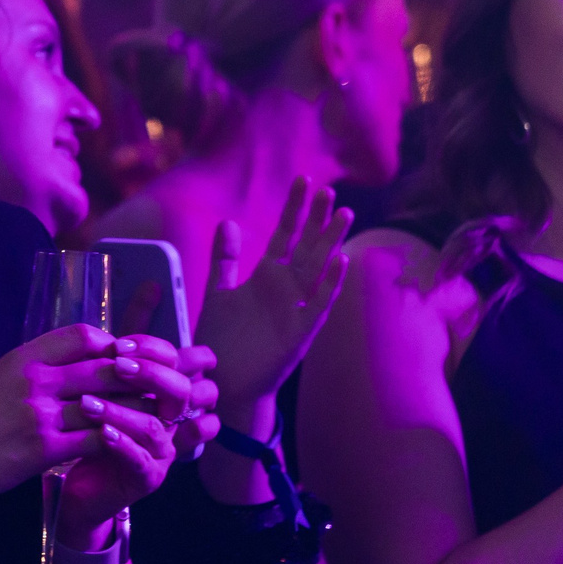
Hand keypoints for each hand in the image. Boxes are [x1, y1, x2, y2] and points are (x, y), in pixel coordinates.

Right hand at [0, 326, 207, 532]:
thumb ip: (26, 367)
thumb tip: (57, 359)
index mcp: (21, 358)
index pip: (81, 335)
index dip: (111, 344)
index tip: (123, 358)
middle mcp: (33, 380)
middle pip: (104, 367)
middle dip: (135, 376)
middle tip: (156, 386)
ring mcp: (39, 414)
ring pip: (108, 404)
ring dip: (135, 411)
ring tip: (154, 417)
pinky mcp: (43, 449)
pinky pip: (95, 439)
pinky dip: (117, 441)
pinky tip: (129, 445)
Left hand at [59, 332, 212, 535]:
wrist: (76, 481)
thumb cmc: (91, 425)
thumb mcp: (104, 382)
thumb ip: (123, 346)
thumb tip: (152, 289)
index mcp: (165, 392)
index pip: (179, 362)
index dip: (154, 350)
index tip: (120, 345)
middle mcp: (172, 419)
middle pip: (182, 391)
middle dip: (151, 376)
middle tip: (117, 367)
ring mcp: (163, 449)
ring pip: (155, 425)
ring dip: (122, 410)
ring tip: (88, 403)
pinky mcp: (148, 477)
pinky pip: (141, 459)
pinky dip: (121, 443)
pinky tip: (100, 433)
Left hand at [197, 179, 350, 430]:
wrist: (224, 382)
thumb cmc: (222, 340)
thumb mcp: (218, 293)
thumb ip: (224, 260)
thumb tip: (227, 221)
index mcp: (267, 276)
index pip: (284, 235)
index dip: (294, 209)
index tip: (305, 181)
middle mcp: (285, 289)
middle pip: (306, 247)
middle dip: (318, 220)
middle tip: (330, 191)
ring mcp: (296, 308)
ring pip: (318, 269)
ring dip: (331, 243)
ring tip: (344, 215)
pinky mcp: (300, 333)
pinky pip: (319, 305)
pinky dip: (330, 285)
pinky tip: (341, 262)